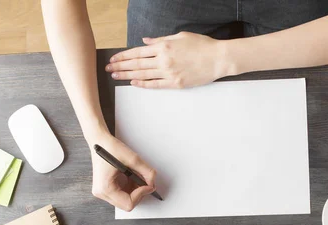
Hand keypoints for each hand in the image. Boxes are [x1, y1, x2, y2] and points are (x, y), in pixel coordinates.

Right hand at [88, 134, 156, 210]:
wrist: (99, 141)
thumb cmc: (110, 148)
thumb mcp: (132, 159)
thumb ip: (146, 172)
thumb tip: (153, 182)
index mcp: (105, 188)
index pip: (128, 203)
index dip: (141, 194)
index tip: (148, 184)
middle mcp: (102, 193)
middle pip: (127, 204)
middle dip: (139, 193)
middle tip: (145, 180)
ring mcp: (103, 191)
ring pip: (126, 200)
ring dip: (135, 190)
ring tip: (136, 176)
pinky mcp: (106, 188)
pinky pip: (122, 194)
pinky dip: (131, 187)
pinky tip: (131, 177)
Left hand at [106, 32, 228, 88]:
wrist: (218, 59)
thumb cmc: (202, 45)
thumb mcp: (180, 36)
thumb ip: (160, 39)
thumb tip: (145, 41)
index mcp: (164, 46)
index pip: (137, 51)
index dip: (123, 55)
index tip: (113, 58)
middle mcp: (164, 59)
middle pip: (136, 64)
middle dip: (120, 66)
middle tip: (108, 69)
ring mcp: (169, 72)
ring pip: (143, 74)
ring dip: (127, 75)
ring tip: (115, 76)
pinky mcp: (176, 83)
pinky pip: (155, 85)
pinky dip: (143, 84)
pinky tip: (133, 83)